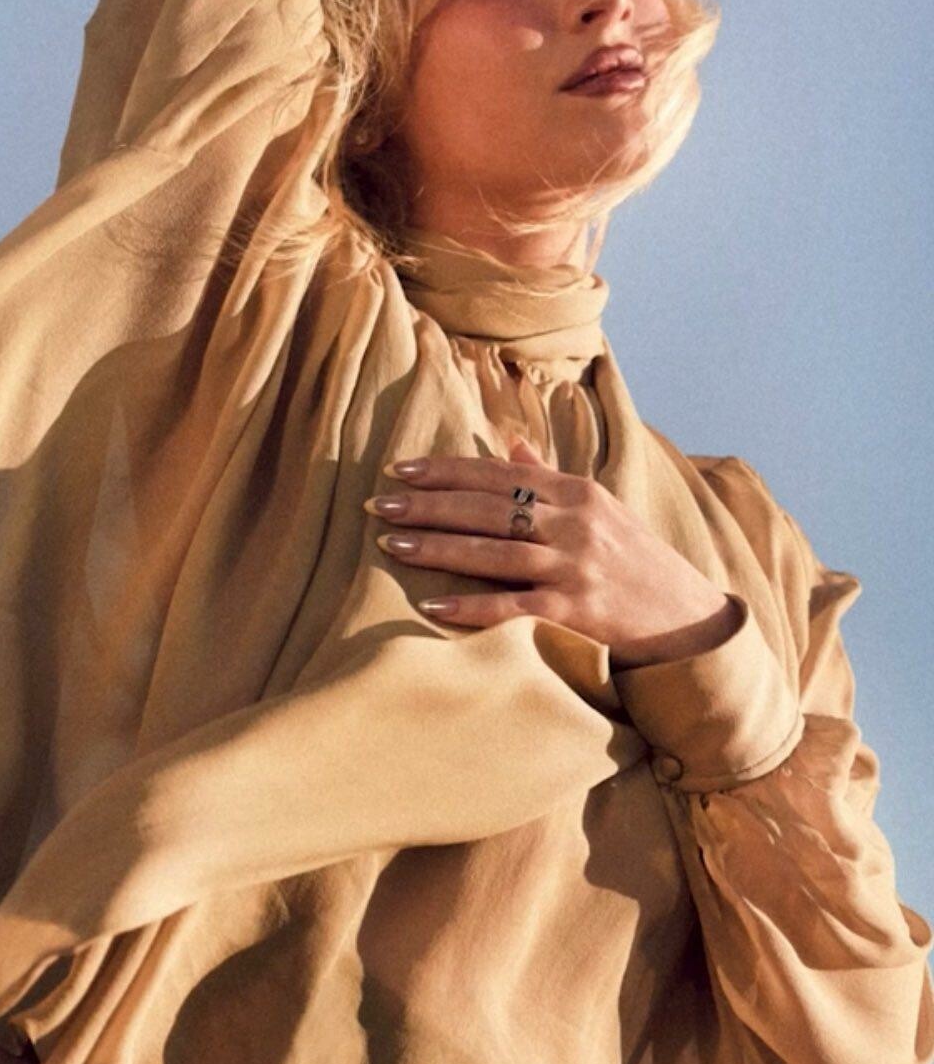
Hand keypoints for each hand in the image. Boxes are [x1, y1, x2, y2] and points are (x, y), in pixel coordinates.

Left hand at [365, 437, 741, 669]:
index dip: (443, 471)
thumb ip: (551, 477)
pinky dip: (472, 606)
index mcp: (575, 490)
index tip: (398, 470)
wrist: (687, 617)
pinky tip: (432, 606)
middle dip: (427, 504)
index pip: (496, 473)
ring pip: (493, 551)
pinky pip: (513, 605)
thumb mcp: (600, 509)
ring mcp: (575, 565)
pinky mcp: (577, 609)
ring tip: (390, 544)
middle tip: (377, 504)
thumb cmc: (634, 561)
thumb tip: (510, 445)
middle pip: (487, 507)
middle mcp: (574, 521)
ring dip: (437, 547)